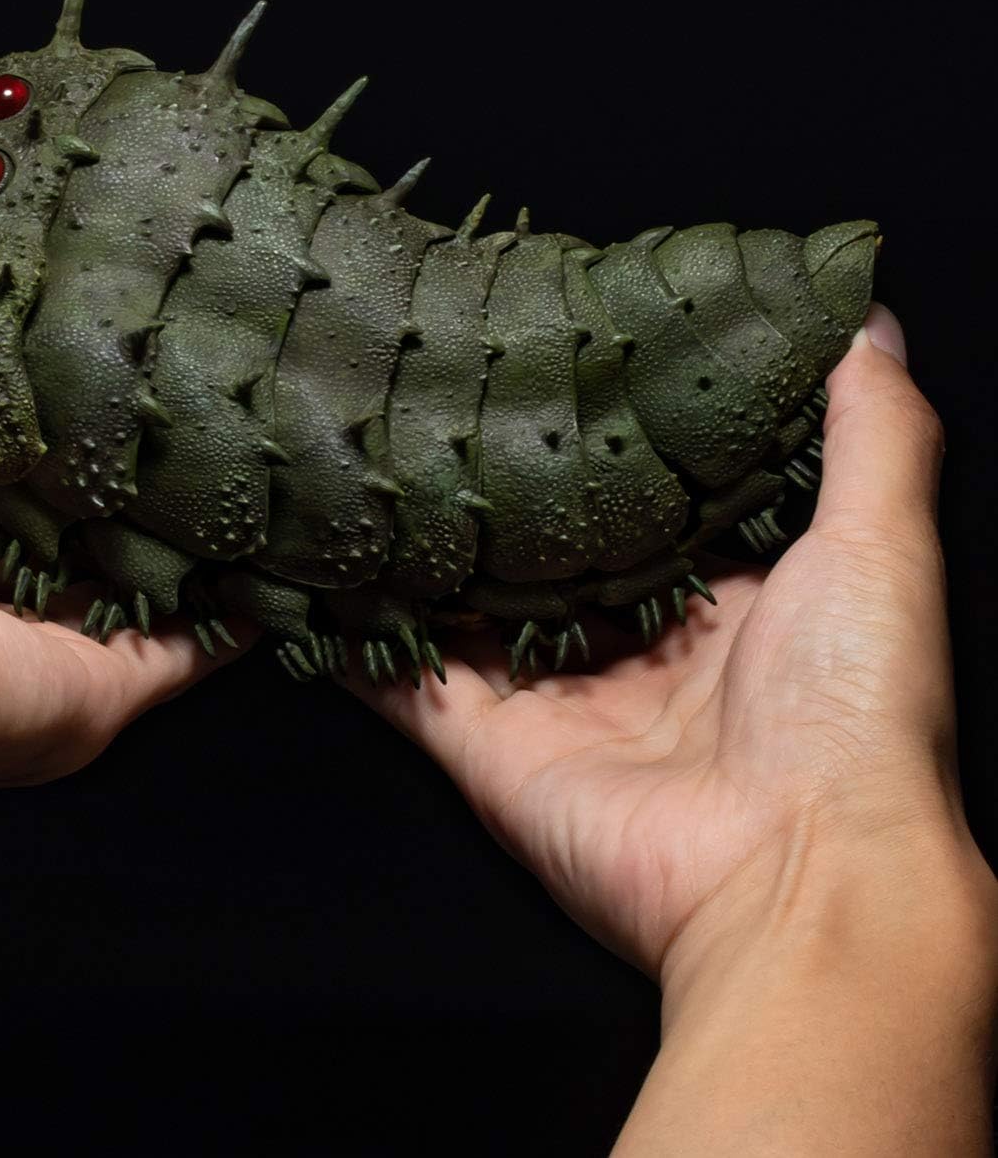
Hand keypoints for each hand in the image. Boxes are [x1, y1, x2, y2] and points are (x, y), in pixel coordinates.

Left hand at [0, 234, 233, 795]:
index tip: (37, 369)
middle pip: (46, 539)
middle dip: (92, 474)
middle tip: (151, 385)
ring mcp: (38, 651)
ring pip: (126, 586)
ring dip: (174, 531)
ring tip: (237, 444)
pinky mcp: (102, 680)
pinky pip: (192, 643)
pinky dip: (240, 609)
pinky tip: (283, 547)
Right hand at [351, 306, 985, 979]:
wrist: (789, 876)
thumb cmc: (851, 709)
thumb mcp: (880, 546)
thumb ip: (872, 431)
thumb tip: (860, 311)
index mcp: (721, 596)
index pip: (648, 491)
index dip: (607, 425)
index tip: (557, 345)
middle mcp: (630, 643)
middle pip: (544, 547)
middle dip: (497, 482)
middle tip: (433, 389)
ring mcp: (548, 695)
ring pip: (463, 605)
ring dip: (416, 549)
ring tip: (356, 458)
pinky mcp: (482, 741)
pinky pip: (399, 681)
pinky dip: (352, 637)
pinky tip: (306, 573)